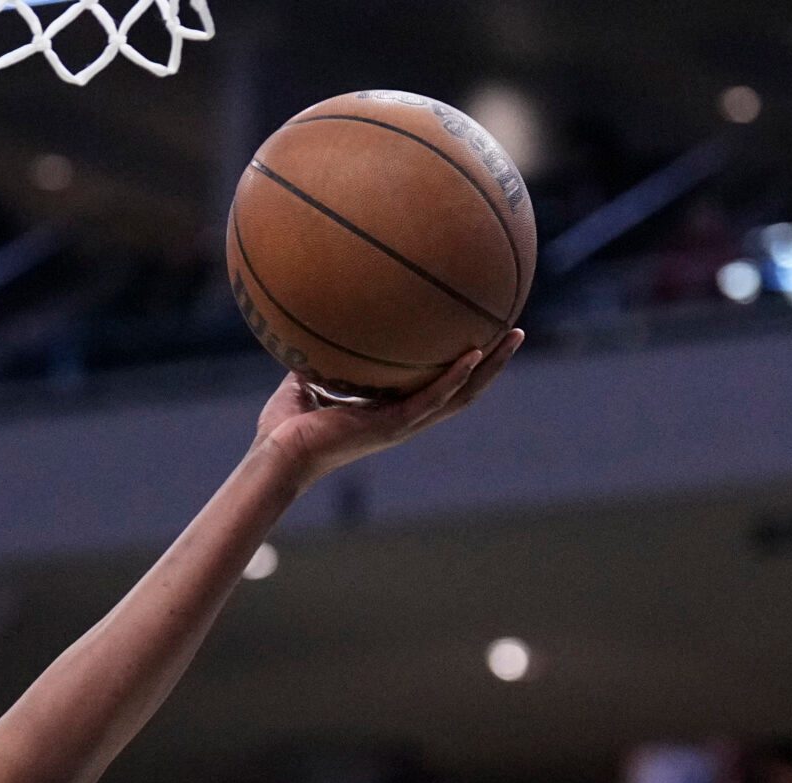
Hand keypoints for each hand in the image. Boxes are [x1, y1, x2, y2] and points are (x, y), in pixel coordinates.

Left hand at [252, 329, 522, 488]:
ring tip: (513, 336)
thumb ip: (320, 353)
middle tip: (515, 331)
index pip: (438, 387)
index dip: (463, 365)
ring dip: (490, 368)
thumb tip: (318, 317)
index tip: (482, 335)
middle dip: (493, 362)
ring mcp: (401, 425)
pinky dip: (453, 379)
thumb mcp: (306, 378)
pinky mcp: (391, 427)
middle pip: (464, 390)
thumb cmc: (285, 427)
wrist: (276, 455)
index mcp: (391, 410)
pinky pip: (431, 400)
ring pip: (461, 396)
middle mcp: (404, 418)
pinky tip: (473, 356)